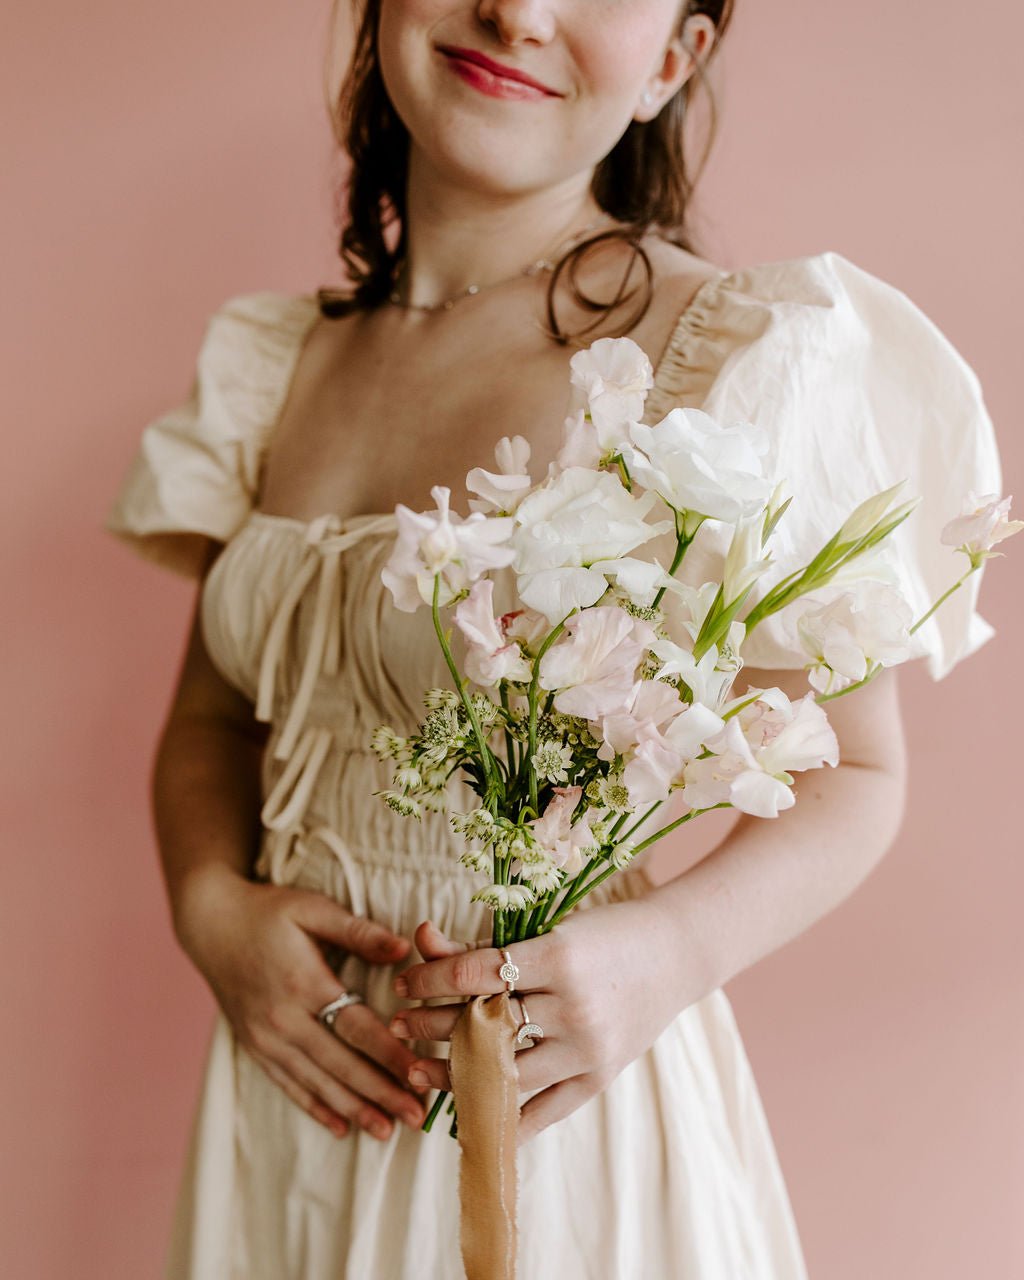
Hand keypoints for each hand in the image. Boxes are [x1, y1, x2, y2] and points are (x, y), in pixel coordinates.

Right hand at [176, 865, 429, 1141]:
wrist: (210, 924)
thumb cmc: (268, 911)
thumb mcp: (313, 909)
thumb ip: (359, 931)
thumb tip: (404, 948)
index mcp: (304, 983)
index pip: (357, 1028)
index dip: (390, 1055)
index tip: (419, 1077)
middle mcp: (283, 1019)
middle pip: (340, 1065)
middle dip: (381, 1094)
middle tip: (417, 1119)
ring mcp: (265, 1037)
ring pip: (316, 1083)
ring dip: (354, 1109)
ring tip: (387, 1131)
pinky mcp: (254, 1046)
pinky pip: (288, 1084)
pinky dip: (315, 1107)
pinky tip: (341, 1126)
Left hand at [389, 897, 689, 1144]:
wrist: (676, 953)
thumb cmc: (604, 932)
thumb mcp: (547, 929)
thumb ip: (483, 944)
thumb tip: (421, 939)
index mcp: (559, 956)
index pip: (474, 974)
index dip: (429, 979)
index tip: (402, 984)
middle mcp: (573, 1006)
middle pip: (483, 1025)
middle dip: (430, 1026)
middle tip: (397, 1027)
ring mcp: (588, 1047)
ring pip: (505, 1073)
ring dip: (454, 1074)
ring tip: (419, 1069)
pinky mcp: (600, 1077)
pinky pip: (543, 1111)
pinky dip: (504, 1118)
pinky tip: (468, 1115)